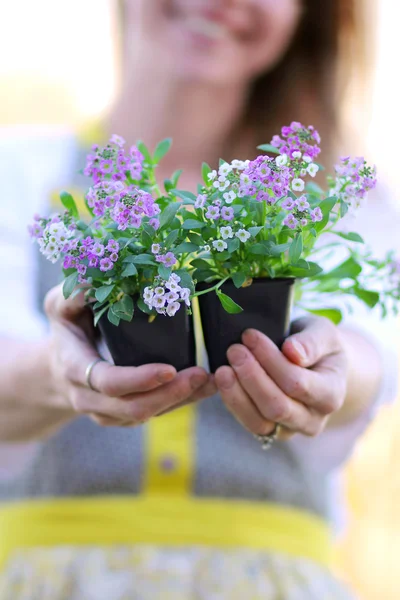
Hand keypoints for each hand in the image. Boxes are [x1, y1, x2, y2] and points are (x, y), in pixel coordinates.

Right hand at [44, 285, 215, 426]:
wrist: (58, 367)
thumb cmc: (66, 330)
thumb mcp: (59, 307)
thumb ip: (71, 295)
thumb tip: (94, 281)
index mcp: (75, 370)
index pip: (108, 383)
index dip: (139, 380)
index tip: (169, 369)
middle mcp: (90, 399)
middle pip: (133, 408)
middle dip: (170, 394)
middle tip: (200, 374)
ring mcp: (107, 413)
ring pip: (147, 415)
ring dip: (181, 401)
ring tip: (211, 381)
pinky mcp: (124, 416)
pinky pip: (154, 414)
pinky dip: (181, 403)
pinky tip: (206, 388)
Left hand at [215, 316, 347, 439]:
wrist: (317, 365)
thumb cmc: (318, 345)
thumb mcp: (323, 333)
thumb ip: (312, 341)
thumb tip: (292, 352)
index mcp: (332, 394)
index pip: (297, 383)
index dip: (270, 360)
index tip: (249, 335)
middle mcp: (314, 419)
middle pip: (277, 407)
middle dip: (252, 377)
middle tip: (234, 350)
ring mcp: (291, 429)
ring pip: (260, 422)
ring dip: (237, 395)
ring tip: (222, 369)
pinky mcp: (270, 431)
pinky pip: (249, 423)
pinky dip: (233, 402)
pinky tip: (223, 381)